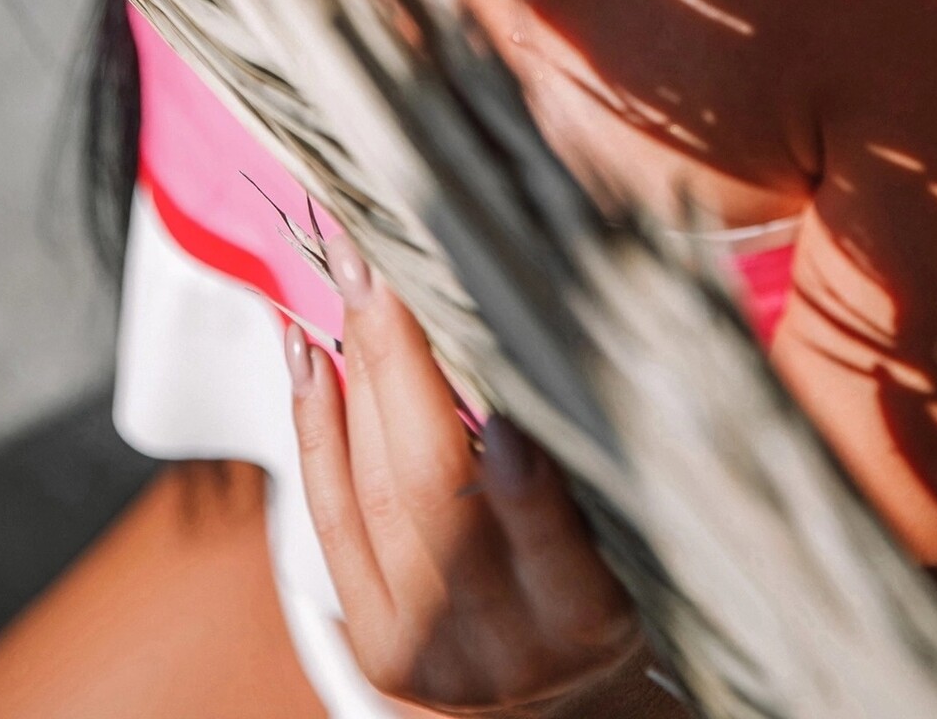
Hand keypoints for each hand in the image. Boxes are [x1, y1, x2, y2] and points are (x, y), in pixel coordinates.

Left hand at [284, 233, 641, 713]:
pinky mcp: (376, 645)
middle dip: (398, 364)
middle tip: (377, 263)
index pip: (552, 545)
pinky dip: (316, 428)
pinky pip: (331, 523)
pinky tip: (306, 355)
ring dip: (352, 372)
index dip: (526, 486)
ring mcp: (427, 649)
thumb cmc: (615, 590)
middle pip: (436, 496)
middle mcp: (503, 643)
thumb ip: (591, 456)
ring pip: (376, 494)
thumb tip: (548, 328)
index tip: (512, 412)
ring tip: (346, 278)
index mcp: (586, 616)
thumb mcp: (631, 539)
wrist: (566, 709)